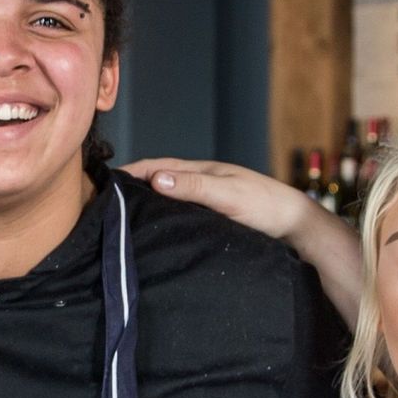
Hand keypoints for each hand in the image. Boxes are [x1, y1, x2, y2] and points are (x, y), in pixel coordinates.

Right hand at [119, 156, 326, 240]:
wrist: (296, 225)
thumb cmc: (265, 205)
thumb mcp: (227, 194)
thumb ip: (193, 187)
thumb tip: (155, 179)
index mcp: (201, 170)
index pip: (156, 166)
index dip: (129, 173)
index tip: (101, 183)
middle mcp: (202, 181)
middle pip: (158, 181)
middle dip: (131, 188)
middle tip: (103, 204)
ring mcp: (208, 198)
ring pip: (169, 197)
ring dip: (147, 203)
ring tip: (122, 219)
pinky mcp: (214, 216)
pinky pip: (180, 213)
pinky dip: (164, 217)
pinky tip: (156, 231)